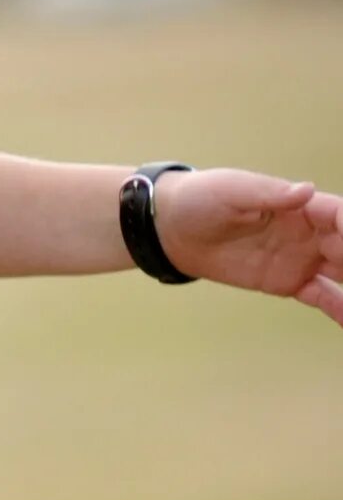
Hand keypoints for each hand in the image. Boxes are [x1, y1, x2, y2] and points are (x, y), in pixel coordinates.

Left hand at [153, 167, 342, 325]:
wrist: (172, 229)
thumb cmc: (202, 198)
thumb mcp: (232, 191)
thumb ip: (269, 194)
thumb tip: (305, 191)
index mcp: (303, 206)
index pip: (342, 216)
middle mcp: (311, 232)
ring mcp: (303, 259)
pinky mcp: (288, 283)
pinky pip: (322, 297)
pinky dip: (340, 309)